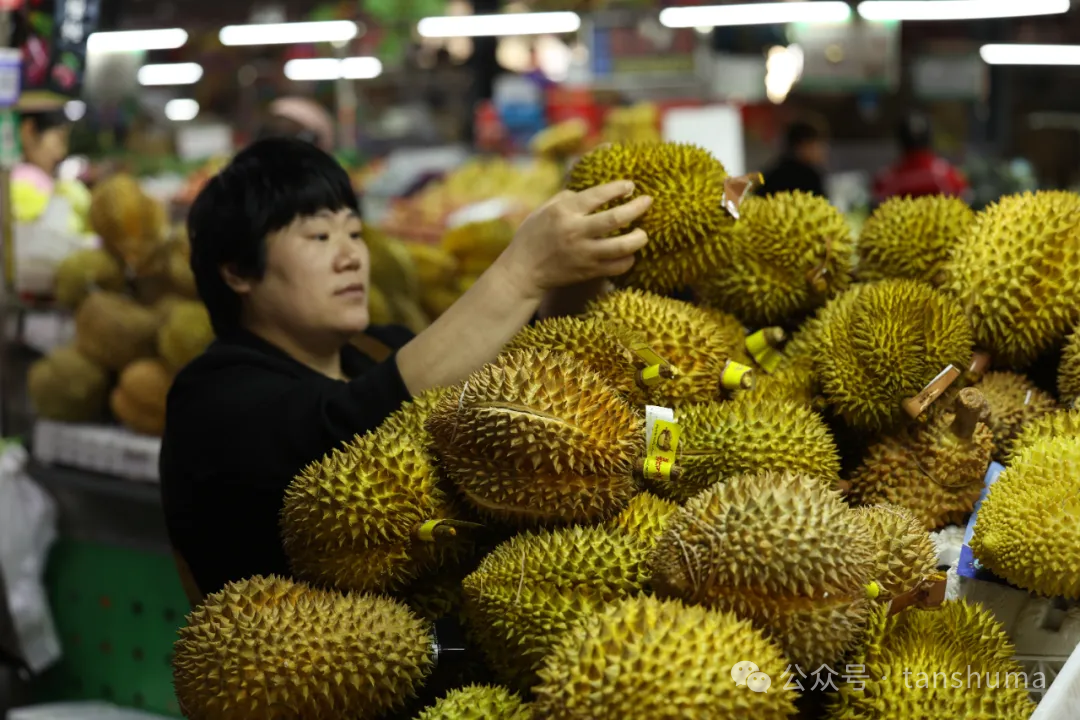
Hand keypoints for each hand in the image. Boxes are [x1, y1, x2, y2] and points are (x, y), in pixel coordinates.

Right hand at [496, 181, 652, 298]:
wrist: (523, 271)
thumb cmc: (534, 235)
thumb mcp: (545, 208)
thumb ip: (570, 196)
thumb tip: (595, 186)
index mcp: (564, 211)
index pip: (598, 195)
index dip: (618, 188)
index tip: (630, 186)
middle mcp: (575, 231)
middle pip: (616, 218)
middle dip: (637, 208)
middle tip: (648, 201)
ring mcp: (583, 253)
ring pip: (622, 246)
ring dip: (639, 238)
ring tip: (643, 233)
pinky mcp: (588, 272)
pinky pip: (618, 266)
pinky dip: (628, 259)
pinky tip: (628, 253)